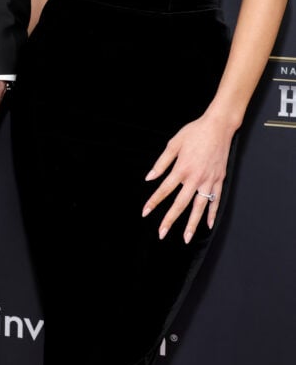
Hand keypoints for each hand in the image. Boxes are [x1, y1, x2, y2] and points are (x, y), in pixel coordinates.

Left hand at [141, 113, 233, 242]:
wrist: (218, 127)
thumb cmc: (194, 132)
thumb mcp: (174, 143)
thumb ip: (161, 162)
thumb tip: (150, 178)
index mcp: (182, 168)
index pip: (164, 189)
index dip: (154, 201)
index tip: (145, 212)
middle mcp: (195, 178)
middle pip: (180, 203)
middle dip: (170, 220)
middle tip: (161, 233)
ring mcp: (209, 181)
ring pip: (199, 207)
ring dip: (192, 224)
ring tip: (185, 237)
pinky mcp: (219, 180)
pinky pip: (216, 200)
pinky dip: (212, 213)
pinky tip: (208, 225)